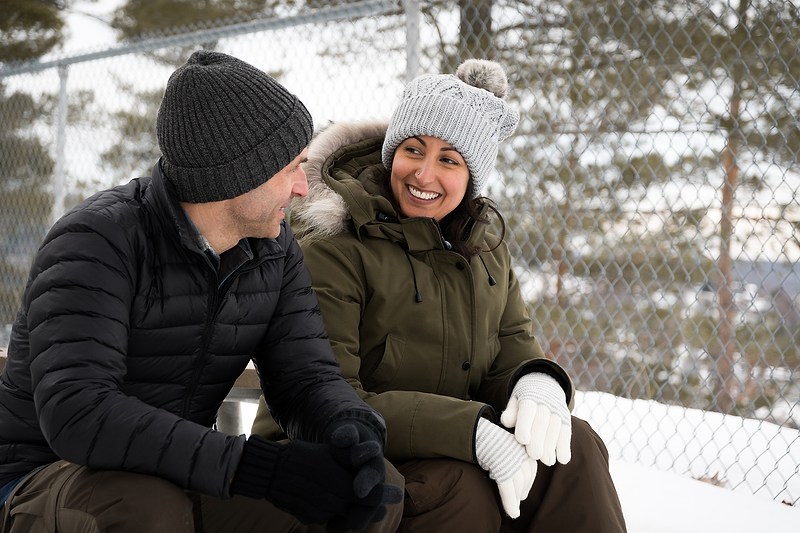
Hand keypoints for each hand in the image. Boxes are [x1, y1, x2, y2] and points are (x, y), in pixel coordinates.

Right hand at [230, 434, 401, 532]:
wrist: (270, 471)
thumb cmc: (303, 455)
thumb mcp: (331, 451)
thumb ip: (354, 457)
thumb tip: (376, 455)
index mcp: (342, 486)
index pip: (372, 498)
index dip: (384, 496)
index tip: (396, 494)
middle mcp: (334, 505)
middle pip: (362, 511)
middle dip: (371, 507)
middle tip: (381, 504)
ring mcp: (322, 514)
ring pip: (346, 517)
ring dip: (354, 511)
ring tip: (357, 501)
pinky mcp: (311, 519)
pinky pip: (330, 519)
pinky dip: (336, 513)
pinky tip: (335, 503)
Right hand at [475, 418, 536, 518]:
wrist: (477, 432)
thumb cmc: (489, 439)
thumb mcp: (506, 445)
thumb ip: (514, 456)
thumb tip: (518, 473)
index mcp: (524, 447)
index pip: (530, 470)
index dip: (527, 484)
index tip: (522, 493)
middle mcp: (522, 454)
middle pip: (525, 479)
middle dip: (522, 492)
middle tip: (518, 501)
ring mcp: (513, 461)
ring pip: (518, 486)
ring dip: (516, 501)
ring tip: (514, 511)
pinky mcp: (503, 468)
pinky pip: (508, 489)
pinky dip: (510, 503)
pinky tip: (512, 513)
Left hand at [500, 372, 571, 465]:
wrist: (545, 385)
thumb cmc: (524, 399)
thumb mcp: (515, 400)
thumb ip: (511, 412)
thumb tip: (506, 421)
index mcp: (529, 396)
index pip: (527, 409)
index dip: (525, 424)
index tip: (523, 440)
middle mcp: (545, 403)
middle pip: (542, 422)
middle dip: (539, 440)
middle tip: (534, 455)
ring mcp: (558, 411)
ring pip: (556, 429)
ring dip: (552, 446)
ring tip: (547, 461)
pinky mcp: (566, 419)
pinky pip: (567, 433)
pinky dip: (565, 446)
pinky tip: (562, 459)